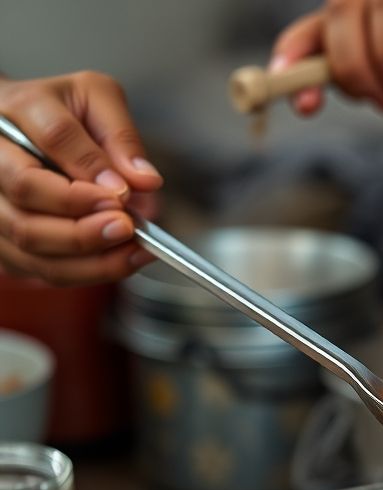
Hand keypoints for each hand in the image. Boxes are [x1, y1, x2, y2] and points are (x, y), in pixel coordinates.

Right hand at [0, 72, 162, 285]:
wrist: (24, 127)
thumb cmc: (62, 112)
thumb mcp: (97, 100)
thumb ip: (121, 135)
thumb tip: (144, 180)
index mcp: (20, 107)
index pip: (53, 137)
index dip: (90, 169)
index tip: (124, 194)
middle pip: (25, 192)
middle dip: (82, 218)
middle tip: (126, 228)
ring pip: (27, 238)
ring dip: (86, 255)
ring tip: (130, 251)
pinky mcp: (1, 237)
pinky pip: (36, 267)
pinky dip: (82, 272)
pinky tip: (116, 263)